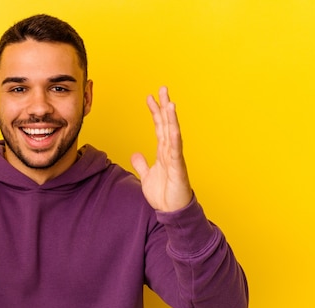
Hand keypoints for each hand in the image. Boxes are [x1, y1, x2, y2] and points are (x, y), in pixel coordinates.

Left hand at [131, 86, 192, 211]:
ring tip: (169, 102)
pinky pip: (176, 151)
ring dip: (171, 118)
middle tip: (163, 88)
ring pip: (173, 134)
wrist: (171, 212)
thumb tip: (135, 153)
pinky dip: (174, 138)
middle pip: (167, 125)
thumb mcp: (147, 177)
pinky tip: (173, 127)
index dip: (155, 112)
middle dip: (164, 107)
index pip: (159, 127)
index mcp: (163, 152)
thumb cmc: (164, 195)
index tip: (150, 97)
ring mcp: (175, 159)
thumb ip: (142, 164)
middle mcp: (170, 152)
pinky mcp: (178, 169)